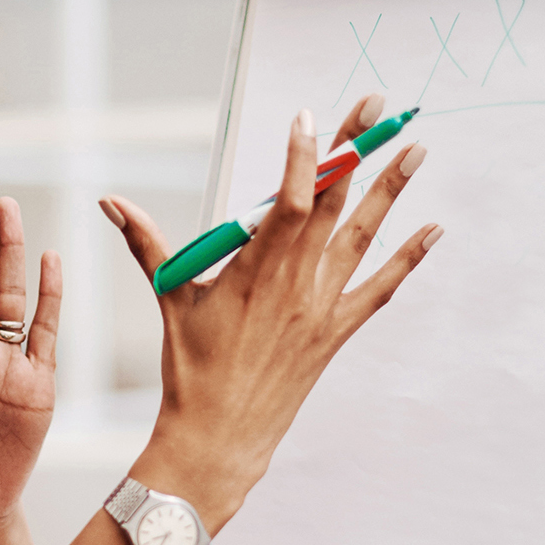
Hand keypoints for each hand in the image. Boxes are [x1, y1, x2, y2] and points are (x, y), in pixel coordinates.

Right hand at [103, 94, 440, 530]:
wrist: (220, 437)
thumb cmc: (190, 370)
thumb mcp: (170, 298)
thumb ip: (146, 243)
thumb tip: (110, 203)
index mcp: (252, 271)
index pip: (287, 202)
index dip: (302, 158)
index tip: (310, 118)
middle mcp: (294, 284)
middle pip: (331, 203)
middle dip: (355, 150)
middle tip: (379, 108)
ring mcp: (319, 307)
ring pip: (363, 236)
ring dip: (391, 191)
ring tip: (416, 149)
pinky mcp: (335, 332)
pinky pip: (380, 289)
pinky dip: (408, 259)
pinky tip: (433, 230)